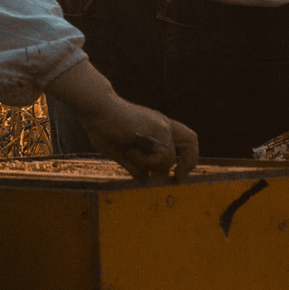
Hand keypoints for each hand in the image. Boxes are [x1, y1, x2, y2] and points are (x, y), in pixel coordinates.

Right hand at [46, 60, 198, 181]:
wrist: (97, 110)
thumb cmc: (104, 128)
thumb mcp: (121, 152)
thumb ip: (134, 165)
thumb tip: (144, 179)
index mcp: (156, 129)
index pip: (182, 142)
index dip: (185, 160)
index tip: (175, 176)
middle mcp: (162, 125)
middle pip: (191, 141)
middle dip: (189, 162)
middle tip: (176, 177)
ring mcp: (161, 126)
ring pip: (168, 159)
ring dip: (149, 166)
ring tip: (130, 153)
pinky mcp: (157, 128)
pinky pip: (158, 157)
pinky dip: (143, 161)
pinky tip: (129, 149)